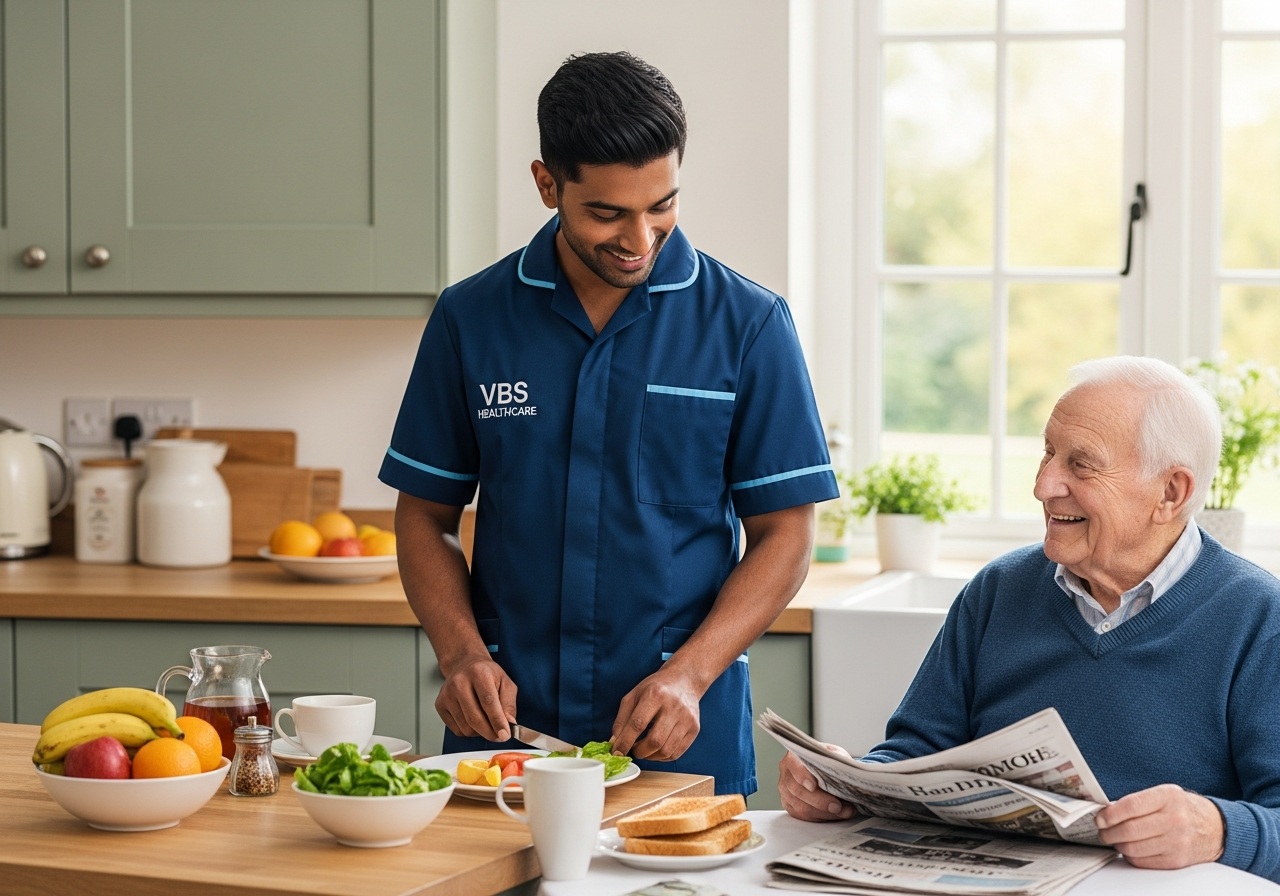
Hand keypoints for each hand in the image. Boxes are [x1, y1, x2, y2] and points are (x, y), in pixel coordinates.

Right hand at [435, 656, 516, 741]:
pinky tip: (474, 720)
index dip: (497, 721)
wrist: (464, 664)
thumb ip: (509, 704)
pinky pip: (457, 730)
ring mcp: (447, 695)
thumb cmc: (486, 674)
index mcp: (479, 673)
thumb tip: (509, 723)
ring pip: (466, 728)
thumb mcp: (506, 683)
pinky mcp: (440, 705)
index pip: (488, 702)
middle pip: (475, 718)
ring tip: (487, 722)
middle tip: (500, 736)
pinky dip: (469, 731)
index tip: (504, 735)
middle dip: (490, 732)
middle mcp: (459, 683)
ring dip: (480, 732)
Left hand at [610, 667, 701, 761]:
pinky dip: (662, 757)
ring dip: (650, 756)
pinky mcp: (694, 729)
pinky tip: (656, 749)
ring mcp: (687, 719)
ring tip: (644, 748)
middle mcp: (673, 706)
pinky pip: (676, 753)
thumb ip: (622, 719)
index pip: (638, 724)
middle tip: (633, 750)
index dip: (625, 742)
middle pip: (654, 741)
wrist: (684, 681)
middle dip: (639, 751)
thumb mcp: (634, 696)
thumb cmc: (656, 688)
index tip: (617, 752)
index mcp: (655, 695)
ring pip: (666, 750)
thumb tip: (615, 743)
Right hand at [779, 748, 855, 821]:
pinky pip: (803, 816)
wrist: (824, 770)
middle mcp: (786, 774)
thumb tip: (843, 773)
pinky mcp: (789, 806)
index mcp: (794, 757)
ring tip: (843, 811)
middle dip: (820, 801)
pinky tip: (833, 814)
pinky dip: (820, 817)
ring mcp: (786, 791)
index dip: (802, 776)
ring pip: (801, 807)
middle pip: (798, 790)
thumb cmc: (827, 762)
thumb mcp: (834, 755)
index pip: (793, 765)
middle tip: (838, 806)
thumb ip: (836, 761)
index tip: (814, 785)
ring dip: (824, 812)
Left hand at [1095, 784, 1224, 868]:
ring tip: (1115, 839)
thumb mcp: (1165, 794)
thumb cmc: (1183, 809)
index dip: (1110, 814)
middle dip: (1108, 832)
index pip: (1131, 806)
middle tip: (1102, 831)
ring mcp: (1177, 841)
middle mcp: (1174, 819)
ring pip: (1133, 848)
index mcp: (1168, 797)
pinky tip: (1130, 848)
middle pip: (1129, 830)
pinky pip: (1142, 861)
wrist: (1216, 828)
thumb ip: (1138, 801)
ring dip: (1117, 845)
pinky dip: (1130, 856)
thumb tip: (1107, 812)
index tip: (1100, 818)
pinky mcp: (1176, 860)